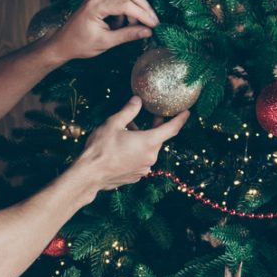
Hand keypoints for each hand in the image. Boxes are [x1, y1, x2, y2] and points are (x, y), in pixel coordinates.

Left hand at [45, 0, 159, 61]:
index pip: (126, 4)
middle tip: (153, 23)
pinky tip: (124, 24)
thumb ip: (128, 35)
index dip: (143, 14)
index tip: (154, 25)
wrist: (62, 42)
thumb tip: (148, 31)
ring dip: (135, 10)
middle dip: (144, 8)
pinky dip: (127, 10)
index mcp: (96, 5)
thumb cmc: (81, 44)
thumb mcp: (106, 42)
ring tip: (133, 28)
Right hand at [70, 96, 187, 191]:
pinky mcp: (136, 176)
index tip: (187, 112)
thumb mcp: (113, 123)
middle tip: (152, 115)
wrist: (89, 176)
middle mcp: (150, 157)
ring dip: (143, 139)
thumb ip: (129, 111)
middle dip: (156, 127)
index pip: (172, 129)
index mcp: (149, 143)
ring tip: (129, 130)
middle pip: (158, 139)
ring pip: (149, 150)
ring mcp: (143, 169)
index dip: (180, 119)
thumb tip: (138, 100)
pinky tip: (124, 147)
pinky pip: (141, 160)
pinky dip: (137, 151)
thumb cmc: (100, 148)